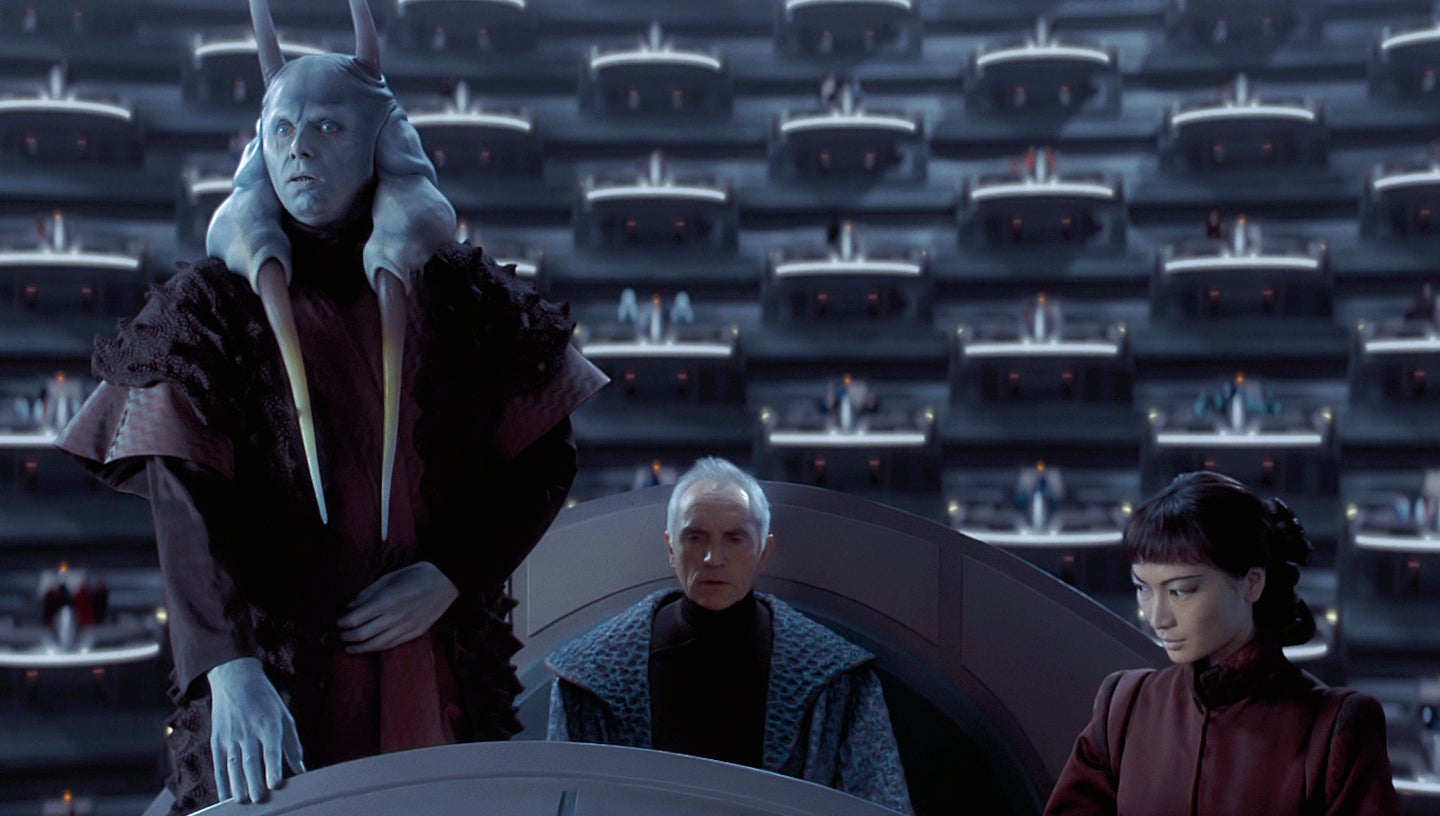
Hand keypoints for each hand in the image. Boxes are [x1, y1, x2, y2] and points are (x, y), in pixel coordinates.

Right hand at [208, 657, 304, 803]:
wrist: (235, 679)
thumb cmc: (265, 700)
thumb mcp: (284, 716)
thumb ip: (292, 745)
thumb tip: (301, 769)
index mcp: (269, 724)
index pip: (271, 749)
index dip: (273, 768)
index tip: (276, 785)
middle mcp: (249, 731)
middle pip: (251, 761)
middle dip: (254, 782)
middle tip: (259, 800)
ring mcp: (230, 736)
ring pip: (233, 765)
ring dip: (237, 785)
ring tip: (243, 801)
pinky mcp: (216, 740)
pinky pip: (218, 765)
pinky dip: (222, 782)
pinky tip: (225, 797)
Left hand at [337, 561, 458, 653]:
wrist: (445, 580)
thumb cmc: (415, 575)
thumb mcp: (388, 578)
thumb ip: (367, 593)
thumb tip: (350, 606)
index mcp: (386, 600)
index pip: (356, 618)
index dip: (343, 623)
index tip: (339, 622)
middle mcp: (395, 617)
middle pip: (363, 634)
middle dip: (348, 637)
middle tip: (341, 636)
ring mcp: (406, 627)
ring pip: (377, 644)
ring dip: (360, 648)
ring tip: (350, 648)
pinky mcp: (415, 632)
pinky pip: (392, 644)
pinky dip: (378, 648)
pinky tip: (370, 647)